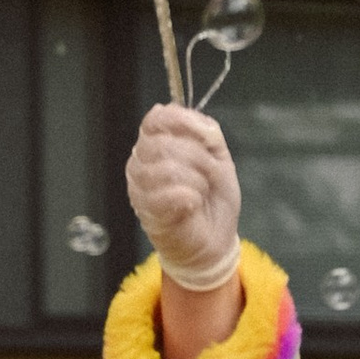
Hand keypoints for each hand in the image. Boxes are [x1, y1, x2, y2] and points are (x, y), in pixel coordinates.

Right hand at [126, 104, 240, 284]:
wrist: (215, 239)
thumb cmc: (212, 197)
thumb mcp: (219, 157)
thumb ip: (208, 133)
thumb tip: (196, 120)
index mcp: (155, 144)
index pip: (156, 119)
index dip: (183, 121)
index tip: (207, 138)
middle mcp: (140, 163)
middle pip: (162, 143)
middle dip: (198, 156)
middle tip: (209, 173)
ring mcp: (140, 188)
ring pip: (166, 168)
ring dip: (196, 179)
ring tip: (201, 190)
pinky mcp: (148, 212)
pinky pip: (170, 193)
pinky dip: (191, 197)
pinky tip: (193, 204)